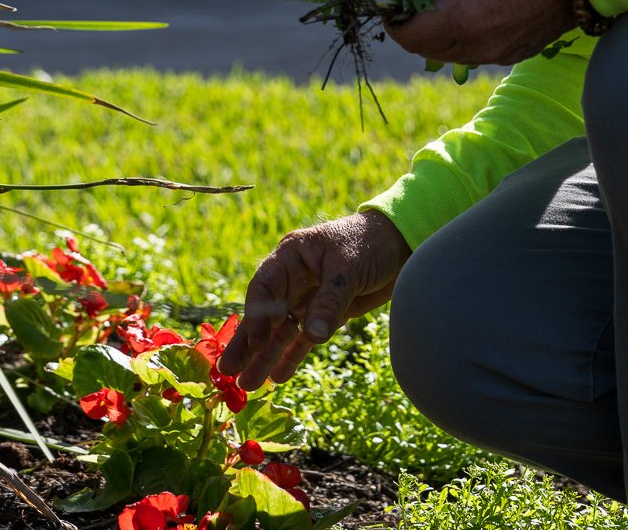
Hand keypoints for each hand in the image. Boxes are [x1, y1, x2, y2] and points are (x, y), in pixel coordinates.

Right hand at [219, 210, 410, 388]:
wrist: (401, 244)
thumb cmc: (369, 242)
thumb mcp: (348, 267)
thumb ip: (330, 301)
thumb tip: (312, 336)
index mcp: (291, 256)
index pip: (265, 287)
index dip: (257, 315)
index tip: (255, 340)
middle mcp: (293, 279)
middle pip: (265, 315)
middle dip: (247, 344)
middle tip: (226, 371)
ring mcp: (307, 299)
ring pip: (281, 332)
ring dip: (266, 357)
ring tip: (247, 384)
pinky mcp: (324, 315)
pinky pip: (303, 339)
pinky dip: (292, 357)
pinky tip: (278, 377)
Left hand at [387, 0, 574, 65]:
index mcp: (460, 21)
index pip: (408, 36)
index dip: (392, 20)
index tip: (391, 0)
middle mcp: (477, 47)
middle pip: (426, 50)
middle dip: (412, 27)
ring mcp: (498, 54)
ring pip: (452, 54)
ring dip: (439, 33)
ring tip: (442, 0)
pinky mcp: (515, 53)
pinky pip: (477, 51)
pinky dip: (465, 36)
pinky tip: (473, 8)